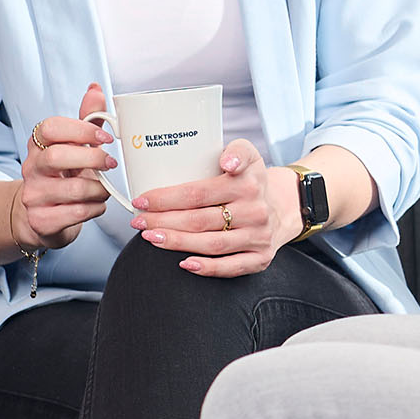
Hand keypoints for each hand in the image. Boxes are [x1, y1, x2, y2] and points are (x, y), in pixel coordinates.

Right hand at [13, 86, 120, 250]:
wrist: (41, 217)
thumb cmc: (64, 177)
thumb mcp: (75, 148)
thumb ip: (87, 120)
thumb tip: (95, 89)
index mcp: (38, 145)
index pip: (50, 128)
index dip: (81, 129)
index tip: (106, 137)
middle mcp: (31, 168)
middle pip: (58, 156)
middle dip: (93, 159)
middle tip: (111, 164)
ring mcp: (33, 195)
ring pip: (73, 189)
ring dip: (99, 189)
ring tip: (104, 189)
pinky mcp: (40, 220)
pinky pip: (76, 213)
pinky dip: (94, 209)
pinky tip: (96, 205)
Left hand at [127, 140, 290, 276]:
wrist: (280, 207)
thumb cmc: (249, 180)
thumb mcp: (247, 154)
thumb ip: (236, 150)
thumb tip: (226, 161)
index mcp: (248, 183)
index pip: (199, 193)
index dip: (166, 198)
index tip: (142, 200)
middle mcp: (255, 211)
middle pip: (199, 220)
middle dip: (163, 221)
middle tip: (139, 222)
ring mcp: (258, 236)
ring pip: (211, 244)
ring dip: (176, 242)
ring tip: (151, 238)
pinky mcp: (260, 258)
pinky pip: (231, 267)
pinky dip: (206, 268)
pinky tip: (184, 263)